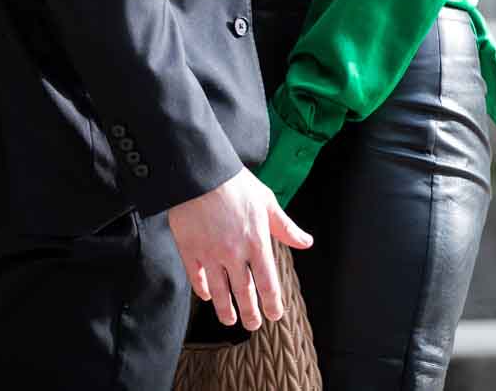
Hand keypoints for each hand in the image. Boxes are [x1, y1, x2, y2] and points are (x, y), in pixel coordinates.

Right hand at [166, 168, 312, 330]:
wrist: (201, 172)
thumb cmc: (235, 183)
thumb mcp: (266, 202)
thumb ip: (285, 227)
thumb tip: (306, 242)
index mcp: (256, 242)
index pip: (268, 283)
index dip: (272, 303)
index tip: (274, 314)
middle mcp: (234, 253)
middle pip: (244, 292)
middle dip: (250, 313)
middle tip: (253, 324)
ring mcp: (210, 253)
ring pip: (220, 291)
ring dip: (226, 309)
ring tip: (230, 320)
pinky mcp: (189, 248)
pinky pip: (196, 276)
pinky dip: (202, 289)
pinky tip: (207, 296)